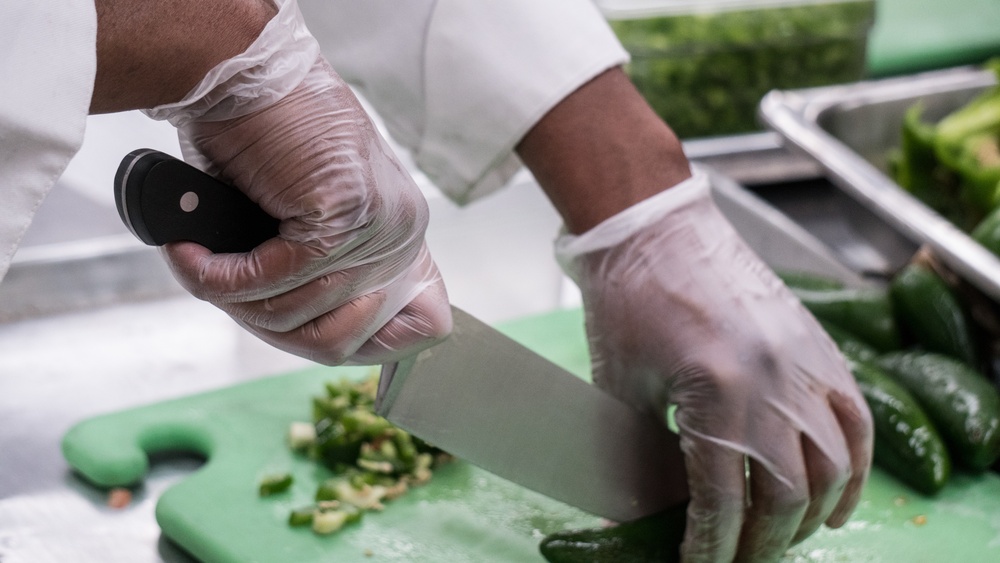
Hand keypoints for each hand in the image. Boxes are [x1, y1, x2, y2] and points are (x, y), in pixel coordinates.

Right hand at [160, 56, 451, 364]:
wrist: (241, 68)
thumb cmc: (263, 136)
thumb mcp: (303, 217)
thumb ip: (317, 272)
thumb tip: (297, 326)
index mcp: (403, 235)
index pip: (420, 327)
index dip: (362, 344)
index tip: (299, 329)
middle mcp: (404, 232)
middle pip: (342, 337)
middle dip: (268, 324)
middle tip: (222, 288)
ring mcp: (380, 224)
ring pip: (300, 312)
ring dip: (234, 299)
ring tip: (199, 263)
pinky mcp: (343, 212)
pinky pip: (274, 279)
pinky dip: (220, 277)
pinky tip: (194, 253)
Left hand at [556, 171, 872, 560]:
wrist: (654, 226)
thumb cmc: (626, 299)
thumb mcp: (618, 385)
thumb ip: (633, 455)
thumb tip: (638, 515)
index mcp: (716, 394)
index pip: (724, 501)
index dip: (713, 548)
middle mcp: (773, 383)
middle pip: (788, 495)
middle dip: (763, 543)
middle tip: (738, 559)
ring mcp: (804, 363)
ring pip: (833, 467)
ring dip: (812, 515)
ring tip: (784, 538)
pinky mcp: (817, 346)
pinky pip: (855, 420)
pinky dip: (854, 469)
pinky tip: (837, 499)